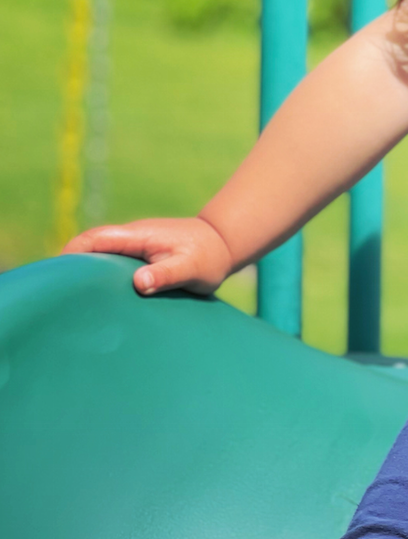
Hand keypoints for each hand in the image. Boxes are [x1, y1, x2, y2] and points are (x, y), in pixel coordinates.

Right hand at [61, 216, 234, 296]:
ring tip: (67, 302)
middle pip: (89, 247)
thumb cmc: (208, 258)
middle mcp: (131, 238)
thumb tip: (139, 283)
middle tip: (53, 295)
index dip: (71, 254)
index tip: (54, 275)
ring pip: (99, 256)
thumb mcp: (192, 268)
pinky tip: (94, 299)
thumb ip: (167, 274)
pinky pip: (111, 263)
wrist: (223, 244)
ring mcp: (134, 246)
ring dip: (84, 272)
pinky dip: (99, 276)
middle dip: (70, 266)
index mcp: (138, 236)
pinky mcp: (139, 256)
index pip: (94, 239)